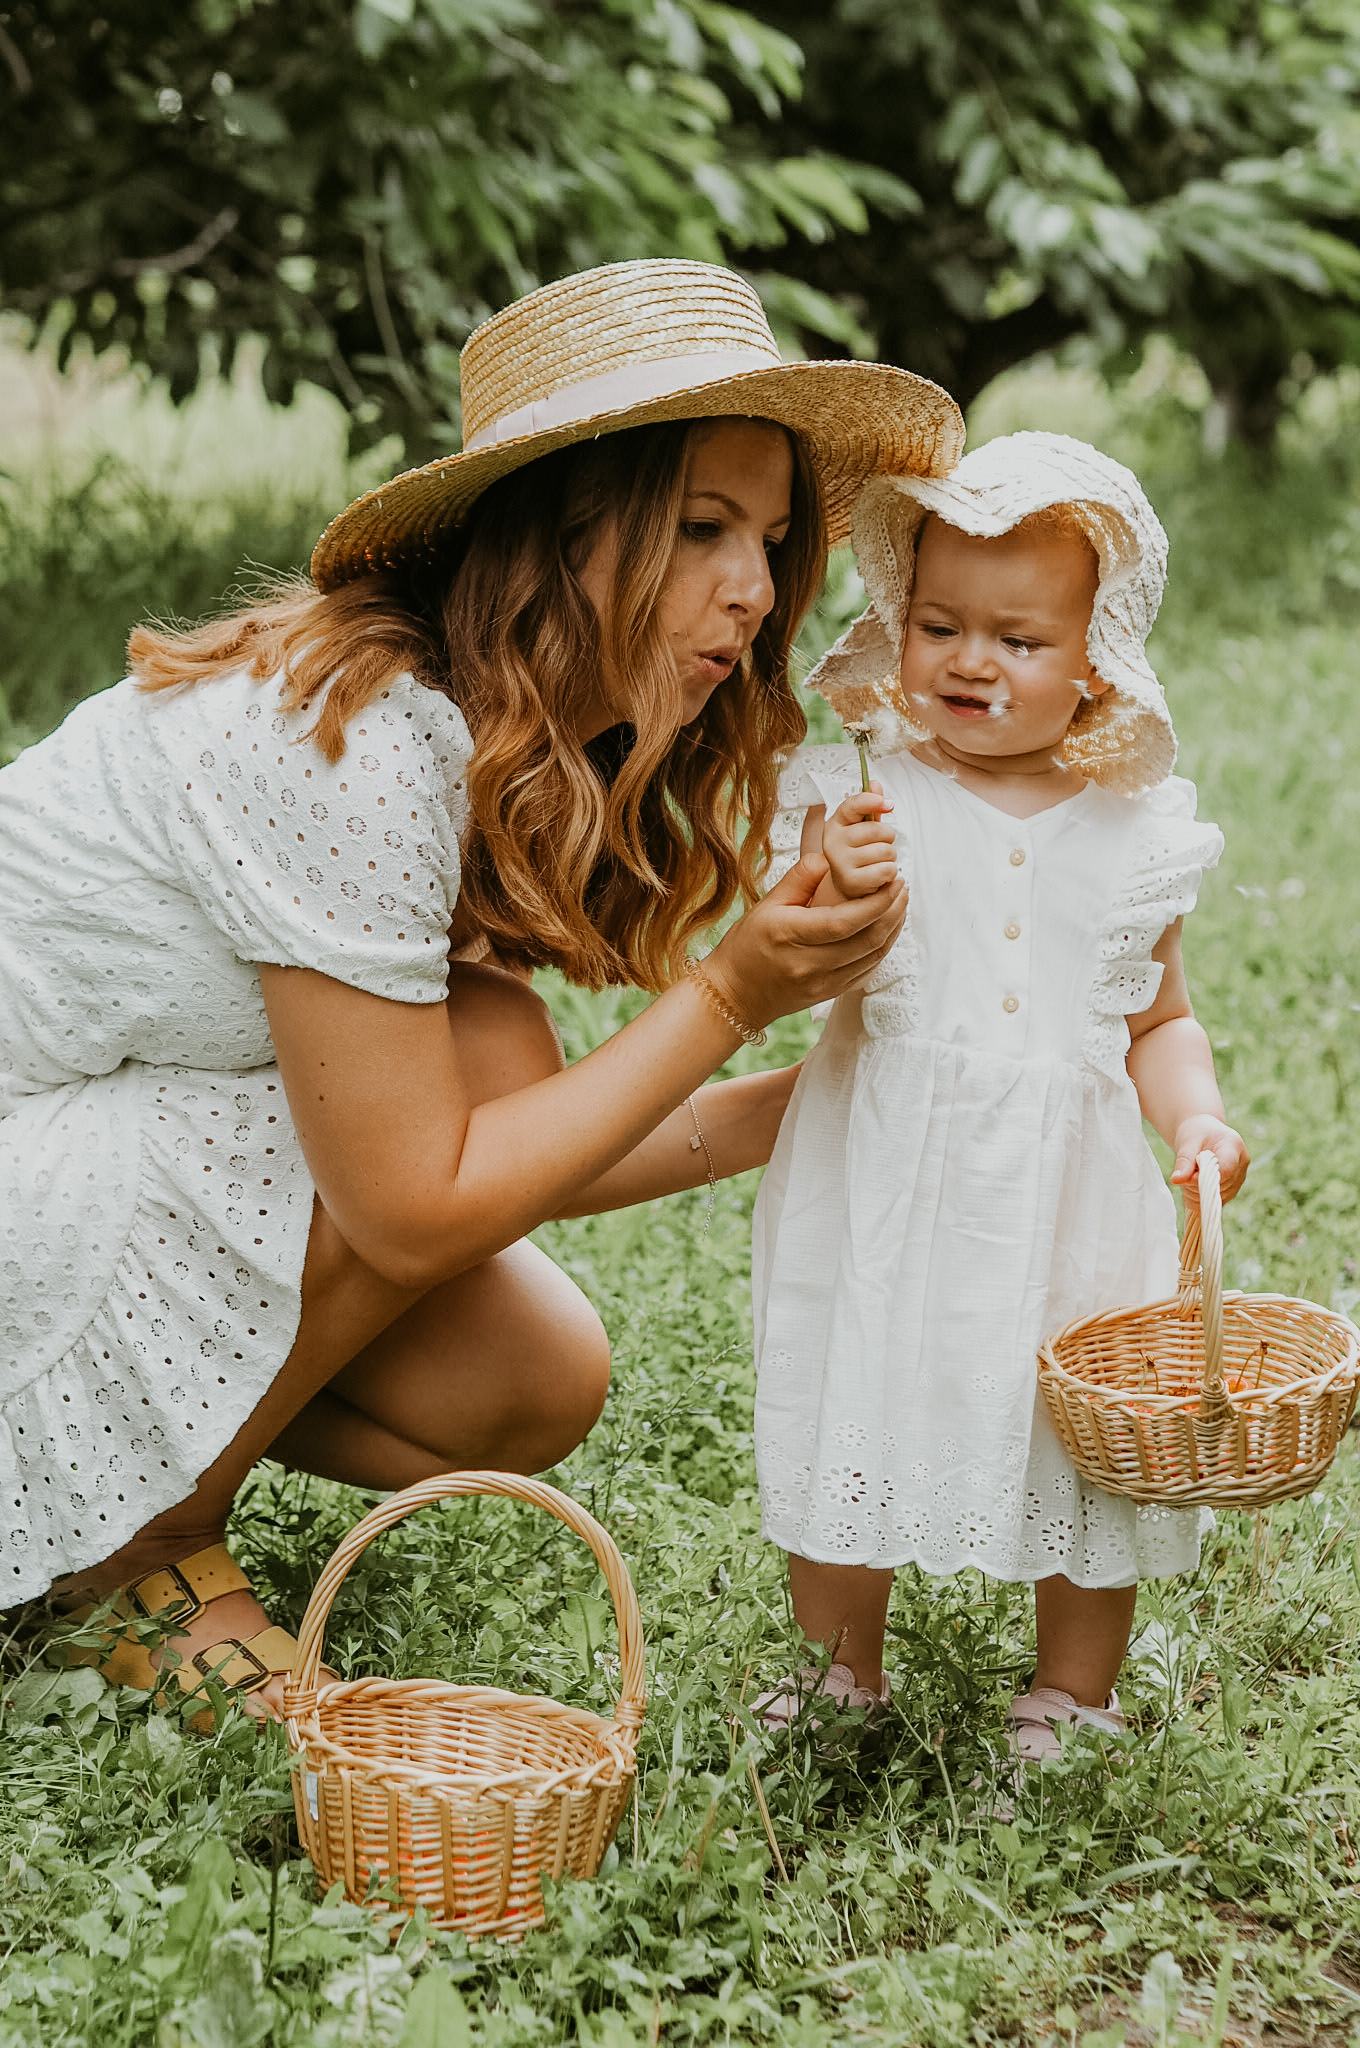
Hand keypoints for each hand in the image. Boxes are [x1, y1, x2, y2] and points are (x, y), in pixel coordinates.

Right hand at [705, 853, 907, 1025]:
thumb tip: (829, 858)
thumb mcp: (765, 905)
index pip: (844, 921)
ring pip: (872, 956)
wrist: (736, 994)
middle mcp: (808, 964)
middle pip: (865, 939)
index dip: (875, 902)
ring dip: (893, 928)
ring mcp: (822, 983)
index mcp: (790, 935)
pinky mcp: (830, 993)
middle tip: (902, 886)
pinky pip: (866, 970)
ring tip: (900, 903)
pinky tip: (887, 928)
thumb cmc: (747, 946)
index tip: (891, 881)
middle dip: (892, 911)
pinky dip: (882, 947)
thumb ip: (799, 879)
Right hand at [816, 786, 898, 904]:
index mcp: (835, 823)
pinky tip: (879, 875)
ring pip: (885, 851)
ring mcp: (840, 861)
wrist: (848, 885)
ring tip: (878, 862)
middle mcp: (833, 841)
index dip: (871, 801)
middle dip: (888, 838)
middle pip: (877, 830)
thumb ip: (870, 806)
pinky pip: (886, 870)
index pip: (852, 805)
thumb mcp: (862, 827)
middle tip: (880, 846)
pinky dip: (890, 873)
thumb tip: (875, 785)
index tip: (888, 804)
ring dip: (890, 857)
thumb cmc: (857, 853)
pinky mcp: (851, 880)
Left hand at [1170, 1115, 1249, 1202]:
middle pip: (1222, 1186)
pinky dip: (1200, 1198)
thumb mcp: (1187, 1142)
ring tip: (1188, 1177)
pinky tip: (1191, 1186)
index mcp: (1233, 1146)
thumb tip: (1176, 1180)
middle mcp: (1242, 1163)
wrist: (1202, 1133)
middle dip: (1198, 1185)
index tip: (1187, 1177)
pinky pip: (1217, 1201)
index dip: (1205, 1179)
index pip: (1225, 1170)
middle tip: (1184, 1174)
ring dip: (1198, 1193)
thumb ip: (1183, 1161)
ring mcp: (1240, 1177)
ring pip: (1219, 1197)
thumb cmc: (1196, 1133)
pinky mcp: (1233, 1188)